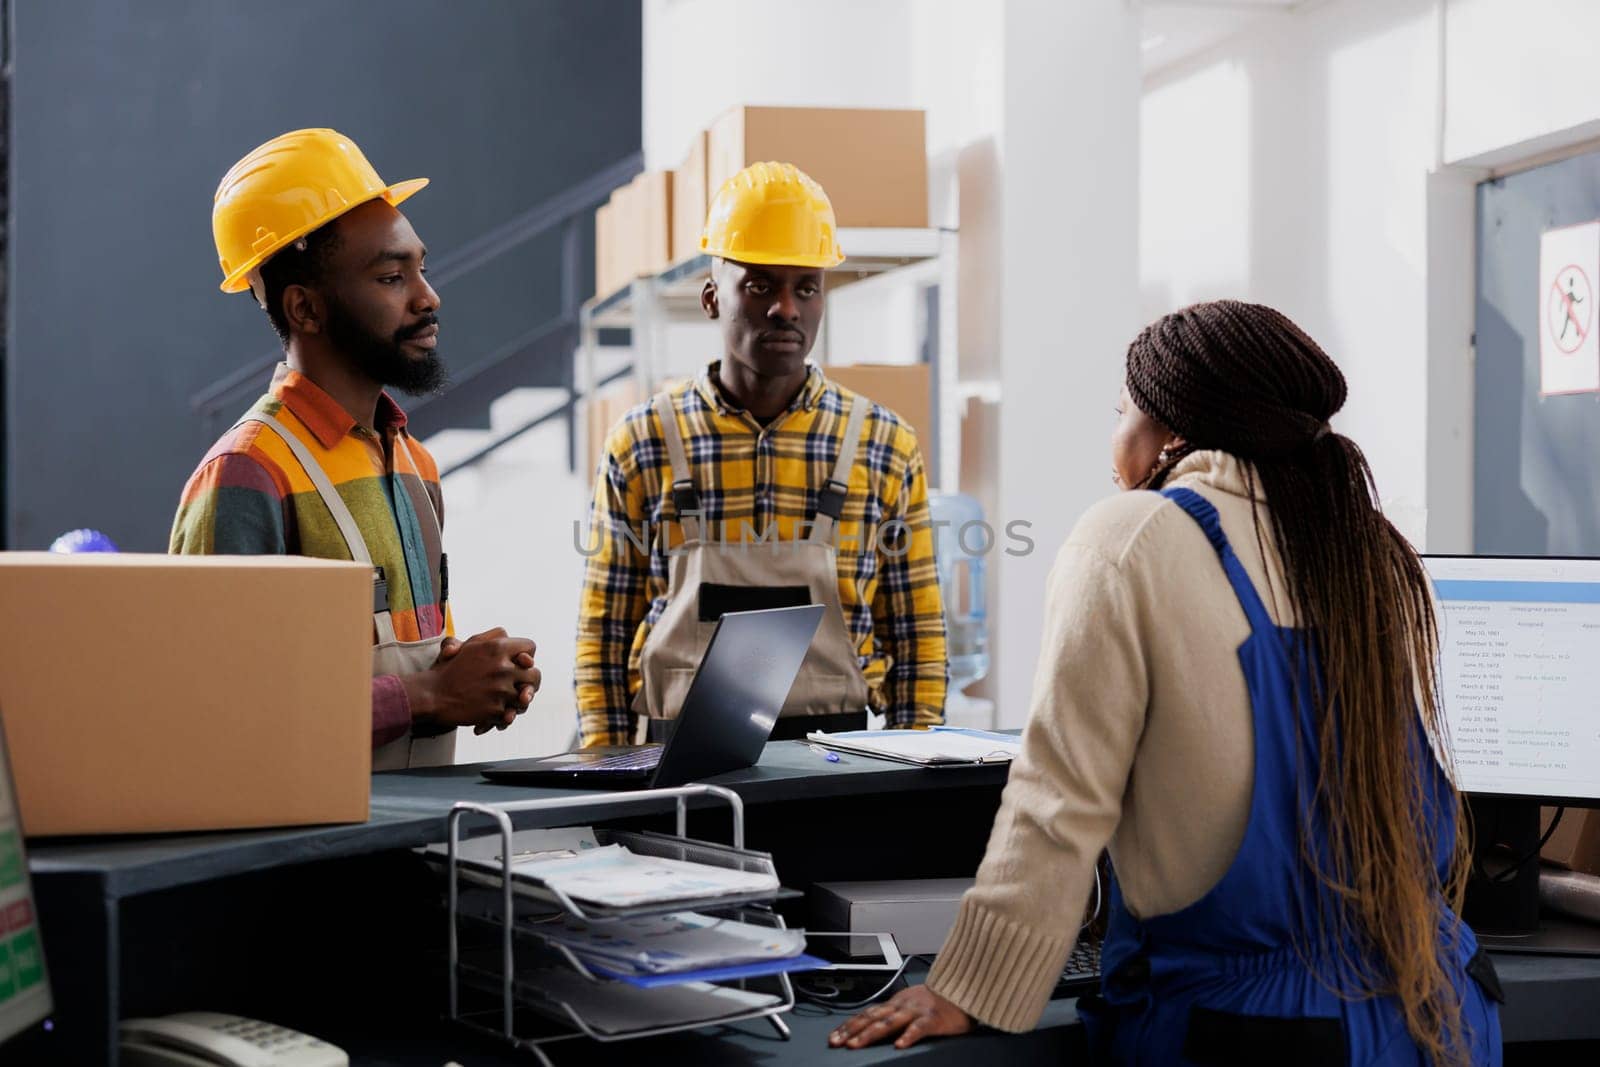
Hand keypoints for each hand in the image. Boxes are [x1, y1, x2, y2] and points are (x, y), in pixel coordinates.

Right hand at [401, 628, 540, 733]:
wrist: (432, 694)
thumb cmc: (450, 669)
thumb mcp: (469, 645)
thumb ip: (491, 637)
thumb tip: (508, 636)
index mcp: (497, 648)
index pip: (530, 647)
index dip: (527, 657)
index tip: (520, 664)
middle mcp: (502, 667)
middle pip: (535, 675)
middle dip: (530, 682)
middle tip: (522, 688)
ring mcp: (500, 689)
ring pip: (526, 698)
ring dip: (519, 702)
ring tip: (511, 704)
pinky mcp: (495, 709)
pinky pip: (511, 715)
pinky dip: (503, 718)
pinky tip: (496, 717)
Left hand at [828, 985, 971, 1049]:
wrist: (963, 989)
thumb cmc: (938, 1000)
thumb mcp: (911, 1003)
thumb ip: (893, 1013)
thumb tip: (871, 1026)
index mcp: (895, 1003)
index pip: (867, 1014)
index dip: (849, 1025)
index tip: (834, 1036)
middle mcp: (902, 1005)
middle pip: (872, 1018)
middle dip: (852, 1031)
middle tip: (836, 1042)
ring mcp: (916, 1011)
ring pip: (889, 1022)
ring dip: (870, 1033)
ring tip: (856, 1044)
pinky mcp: (933, 1019)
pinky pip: (919, 1028)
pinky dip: (908, 1036)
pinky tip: (899, 1045)